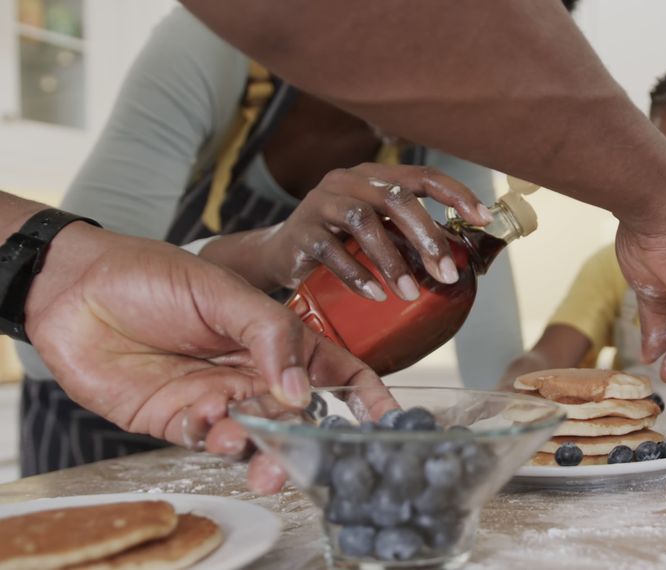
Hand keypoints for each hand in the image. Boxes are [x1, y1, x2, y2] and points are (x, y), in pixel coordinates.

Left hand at [24, 223, 395, 488]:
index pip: (334, 369)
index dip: (366, 395)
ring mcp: (219, 399)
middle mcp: (254, 373)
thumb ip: (269, 335)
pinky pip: (212, 442)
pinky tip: (213, 425)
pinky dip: (220, 442)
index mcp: (276, 336)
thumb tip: (300, 389)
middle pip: (300, 416)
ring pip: (260, 439)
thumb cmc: (149, 274)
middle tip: (307, 452)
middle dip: (309, 438)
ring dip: (267, 453)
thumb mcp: (221, 290)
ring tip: (263, 459)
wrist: (72, 289)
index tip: (387, 419)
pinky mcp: (180, 422)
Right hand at [256, 163, 491, 298]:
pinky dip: (357, 275)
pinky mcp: (301, 231)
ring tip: (410, 293)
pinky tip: (376, 295)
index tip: (482, 219)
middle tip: (446, 273)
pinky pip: (331, 251)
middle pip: (395, 198)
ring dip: (392, 261)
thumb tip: (457, 263)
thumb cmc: (340, 243)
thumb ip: (408, 236)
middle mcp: (348, 182)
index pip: (422, 176)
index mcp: (375, 176)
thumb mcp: (377, 232)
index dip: (456, 194)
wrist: (280, 255)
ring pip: (364, 222)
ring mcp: (321, 203)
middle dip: (426, 237)